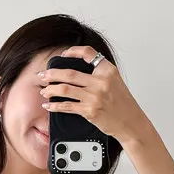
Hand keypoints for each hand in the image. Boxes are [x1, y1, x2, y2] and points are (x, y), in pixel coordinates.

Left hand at [36, 45, 150, 144]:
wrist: (131, 122)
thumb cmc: (123, 104)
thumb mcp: (115, 82)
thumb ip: (100, 74)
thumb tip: (77, 72)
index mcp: (108, 70)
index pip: (88, 53)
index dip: (72, 51)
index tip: (62, 55)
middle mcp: (101, 81)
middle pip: (70, 73)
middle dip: (52, 74)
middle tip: (42, 75)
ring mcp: (95, 96)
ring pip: (65, 89)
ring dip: (51, 89)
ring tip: (44, 90)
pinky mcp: (90, 111)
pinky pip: (67, 106)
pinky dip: (55, 106)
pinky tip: (49, 106)